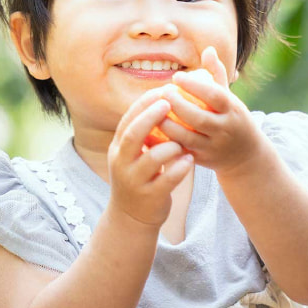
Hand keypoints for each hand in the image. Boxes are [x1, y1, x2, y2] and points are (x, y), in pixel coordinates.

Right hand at [107, 84, 193, 229]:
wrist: (131, 217)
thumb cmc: (139, 177)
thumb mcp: (132, 154)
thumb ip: (143, 133)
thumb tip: (163, 100)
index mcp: (118, 148)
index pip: (128, 120)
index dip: (144, 104)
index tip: (162, 90)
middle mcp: (121, 163)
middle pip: (133, 134)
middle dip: (151, 116)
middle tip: (170, 103)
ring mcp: (134, 181)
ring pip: (151, 158)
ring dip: (170, 145)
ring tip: (183, 140)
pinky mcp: (150, 197)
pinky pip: (167, 180)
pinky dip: (180, 168)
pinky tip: (190, 159)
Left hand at [155, 45, 266, 175]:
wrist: (245, 156)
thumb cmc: (232, 118)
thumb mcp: (230, 98)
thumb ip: (217, 74)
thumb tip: (208, 49)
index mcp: (232, 110)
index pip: (214, 96)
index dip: (195, 86)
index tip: (176, 76)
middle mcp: (224, 130)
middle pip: (199, 118)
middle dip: (178, 105)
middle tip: (162, 92)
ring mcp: (213, 147)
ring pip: (187, 137)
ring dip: (167, 124)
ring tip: (154, 110)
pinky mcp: (201, 160)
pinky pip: (180, 151)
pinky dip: (164, 142)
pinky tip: (150, 130)